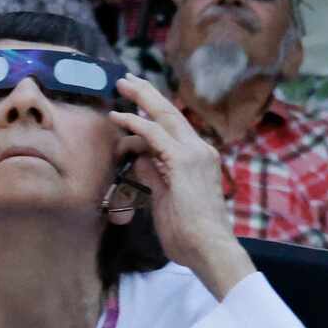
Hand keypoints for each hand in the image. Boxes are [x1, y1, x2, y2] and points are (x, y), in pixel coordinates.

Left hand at [108, 75, 249, 291]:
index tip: (137, 99)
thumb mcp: (165, 198)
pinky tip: (118, 116)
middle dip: (148, 93)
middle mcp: (200, 150)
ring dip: (141, 98)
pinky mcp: (183, 161)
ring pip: (165, 115)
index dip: (154, 110)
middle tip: (127, 78)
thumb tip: (139, 159)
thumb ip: (154, 175)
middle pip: (171, 113)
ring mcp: (194, 154)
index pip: (174, 127)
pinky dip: (135, 122)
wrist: (209, 249)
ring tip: (122, 84)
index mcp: (199, 158)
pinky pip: (154, 135)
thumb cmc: (189, 233)